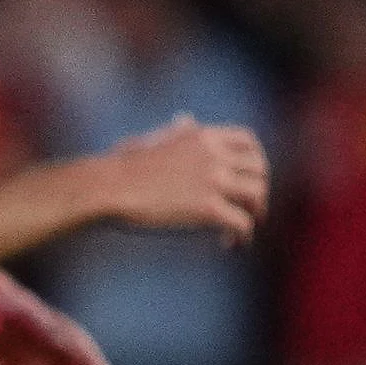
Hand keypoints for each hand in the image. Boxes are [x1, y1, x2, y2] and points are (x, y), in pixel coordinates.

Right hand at [87, 114, 267, 241]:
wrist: (106, 188)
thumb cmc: (119, 167)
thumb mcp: (152, 138)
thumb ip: (176, 131)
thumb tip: (185, 119)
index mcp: (203, 136)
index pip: (248, 142)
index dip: (256, 161)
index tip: (249, 178)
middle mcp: (215, 155)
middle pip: (259, 170)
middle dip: (258, 190)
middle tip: (250, 209)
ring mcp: (214, 181)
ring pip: (257, 196)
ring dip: (255, 214)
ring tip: (242, 231)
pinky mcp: (208, 209)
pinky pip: (243, 223)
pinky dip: (243, 237)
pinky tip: (231, 245)